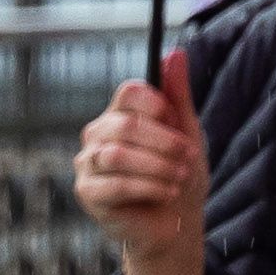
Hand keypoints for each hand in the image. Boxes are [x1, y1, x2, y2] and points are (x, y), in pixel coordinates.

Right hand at [74, 48, 206, 274]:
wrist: (175, 222)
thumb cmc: (179, 174)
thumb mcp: (186, 133)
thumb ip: (177, 96)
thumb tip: (176, 52)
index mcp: (120, 114)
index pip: (128, 92)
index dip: (155, 103)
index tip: (176, 120)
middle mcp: (98, 134)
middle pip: (124, 124)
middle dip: (162, 141)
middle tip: (188, 155)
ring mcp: (88, 163)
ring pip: (117, 154)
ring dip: (156, 166)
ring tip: (180, 177)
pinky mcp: (88, 192)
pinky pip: (113, 184)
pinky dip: (146, 187)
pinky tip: (167, 193)